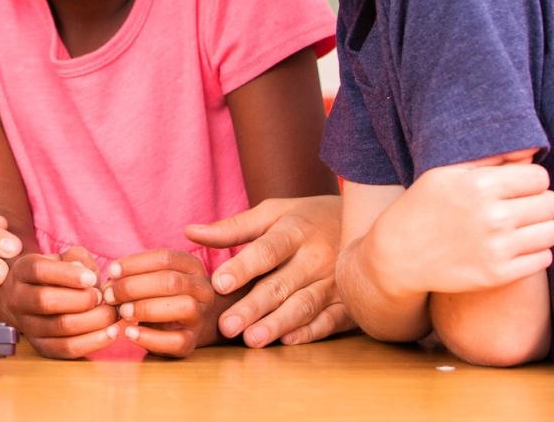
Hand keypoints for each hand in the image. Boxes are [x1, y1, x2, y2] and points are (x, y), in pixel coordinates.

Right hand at [0, 246, 120, 358]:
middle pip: (46, 301)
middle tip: (101, 297)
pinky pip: (68, 348)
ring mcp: (28, 326)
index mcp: (22, 271)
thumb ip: (76, 259)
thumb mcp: (62, 259)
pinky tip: (110, 332)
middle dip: (81, 299)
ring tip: (112, 313)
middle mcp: (18, 299)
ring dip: (93, 320)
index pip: (38, 271)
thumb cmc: (54, 276)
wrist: (32, 301)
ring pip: (60, 327)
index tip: (91, 278)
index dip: (68, 274)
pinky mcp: (41, 347)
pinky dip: (93, 341)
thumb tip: (86, 274)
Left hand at [106, 249, 217, 357]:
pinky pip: (177, 341)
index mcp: (191, 266)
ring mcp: (200, 316)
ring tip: (122, 312)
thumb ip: (133, 275)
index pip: (165, 258)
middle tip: (110, 295)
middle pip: (172, 282)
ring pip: (183, 307)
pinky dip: (151, 338)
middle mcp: (202, 289)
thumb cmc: (158, 294)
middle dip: (135, 287)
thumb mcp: (150, 277)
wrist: (182, 321)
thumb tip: (109, 284)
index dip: (136, 263)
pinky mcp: (193, 341)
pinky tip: (129, 333)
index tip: (112, 271)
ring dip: (146, 308)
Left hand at [185, 196, 352, 346]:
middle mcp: (317, 257)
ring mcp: (335, 281)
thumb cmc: (307, 218)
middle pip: (281, 285)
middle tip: (226, 327)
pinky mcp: (349, 301)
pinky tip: (288, 340)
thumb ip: (233, 227)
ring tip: (252, 340)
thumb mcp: (273, 212)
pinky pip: (330, 319)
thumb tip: (189, 231)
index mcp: (295, 230)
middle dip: (253, 307)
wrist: (365, 221)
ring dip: (278, 324)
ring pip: (304, 306)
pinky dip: (310, 332)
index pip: (265, 251)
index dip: (242, 267)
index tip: (218, 284)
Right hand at [367, 159, 553, 296]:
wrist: (397, 254)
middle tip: (521, 206)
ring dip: (541, 227)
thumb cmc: (423, 206)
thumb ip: (491, 159)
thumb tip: (533, 151)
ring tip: (520, 226)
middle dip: (539, 202)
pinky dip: (534, 252)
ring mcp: (496, 248)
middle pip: (551, 204)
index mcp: (478, 185)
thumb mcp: (446, 172)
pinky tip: (513, 246)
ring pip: (552, 232)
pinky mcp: (499, 275)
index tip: (518, 186)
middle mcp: (491, 217)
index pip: (539, 177)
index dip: (531, 180)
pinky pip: (543, 259)